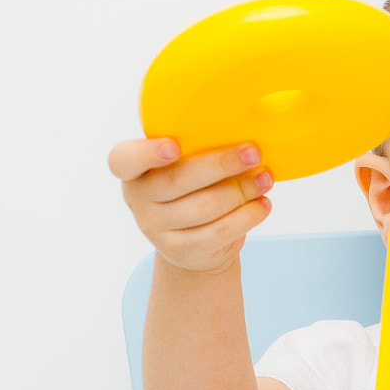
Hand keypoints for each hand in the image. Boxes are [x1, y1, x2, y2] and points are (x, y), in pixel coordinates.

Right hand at [108, 139, 273, 273]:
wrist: (194, 243)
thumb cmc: (193, 190)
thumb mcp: (186, 167)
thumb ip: (197, 150)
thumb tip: (242, 138)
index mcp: (135, 170)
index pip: (123, 160)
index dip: (147, 153)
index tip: (174, 146)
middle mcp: (138, 199)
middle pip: (178, 180)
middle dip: (221, 165)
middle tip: (253, 153)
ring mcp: (156, 228)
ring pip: (205, 207)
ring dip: (242, 191)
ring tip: (266, 179)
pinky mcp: (181, 251)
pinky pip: (220, 231)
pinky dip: (247, 216)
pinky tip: (262, 205)